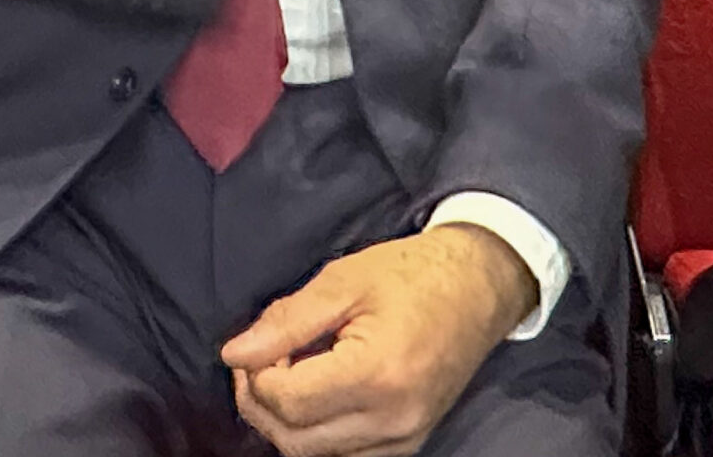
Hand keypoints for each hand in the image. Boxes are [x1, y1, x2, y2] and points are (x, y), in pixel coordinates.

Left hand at [223, 227, 535, 456]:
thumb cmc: (411, 274)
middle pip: (293, 439)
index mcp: (378, 373)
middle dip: (261, 401)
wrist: (477, 287)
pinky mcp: (406, 446)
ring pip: (313, 455)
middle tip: (259, 358)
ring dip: (285, 421)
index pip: (288, 402)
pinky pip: (342, 456)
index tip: (260, 342)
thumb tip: (235, 354)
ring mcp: (402, 440)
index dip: (257, 374)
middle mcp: (392, 420)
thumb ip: (287, 321)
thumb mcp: (343, 281)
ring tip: (288, 372)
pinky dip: (316, 432)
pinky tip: (317, 393)